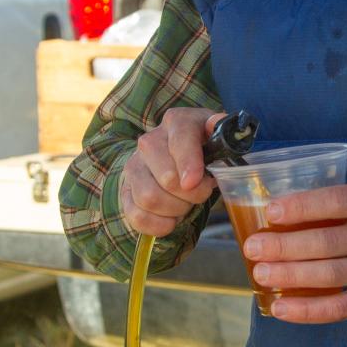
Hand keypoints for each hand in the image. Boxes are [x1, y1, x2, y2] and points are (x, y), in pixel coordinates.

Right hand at [119, 107, 225, 236]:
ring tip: (186, 204)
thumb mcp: (218, 135)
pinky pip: (136, 216)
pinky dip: (158, 224)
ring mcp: (134, 166)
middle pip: (167, 178)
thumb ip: (221, 129)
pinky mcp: (125, 190)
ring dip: (175, 209)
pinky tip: (171, 219)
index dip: (189, 163)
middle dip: (191, 195)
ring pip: (149, 198)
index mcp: (177, 122)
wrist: (176, 157)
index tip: (194, 182)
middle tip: (201, 193)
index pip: (180, 140)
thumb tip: (216, 122)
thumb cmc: (204, 148)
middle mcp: (150, 141)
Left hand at [242, 183, 346, 322]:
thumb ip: (344, 207)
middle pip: (328, 240)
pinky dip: (309, 310)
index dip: (303, 206)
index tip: (272, 210)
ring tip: (262, 274)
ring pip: (332, 274)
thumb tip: (284, 210)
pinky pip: (341, 307)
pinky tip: (283, 307)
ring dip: (292, 275)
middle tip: (254, 247)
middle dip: (286, 245)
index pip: (338, 202)